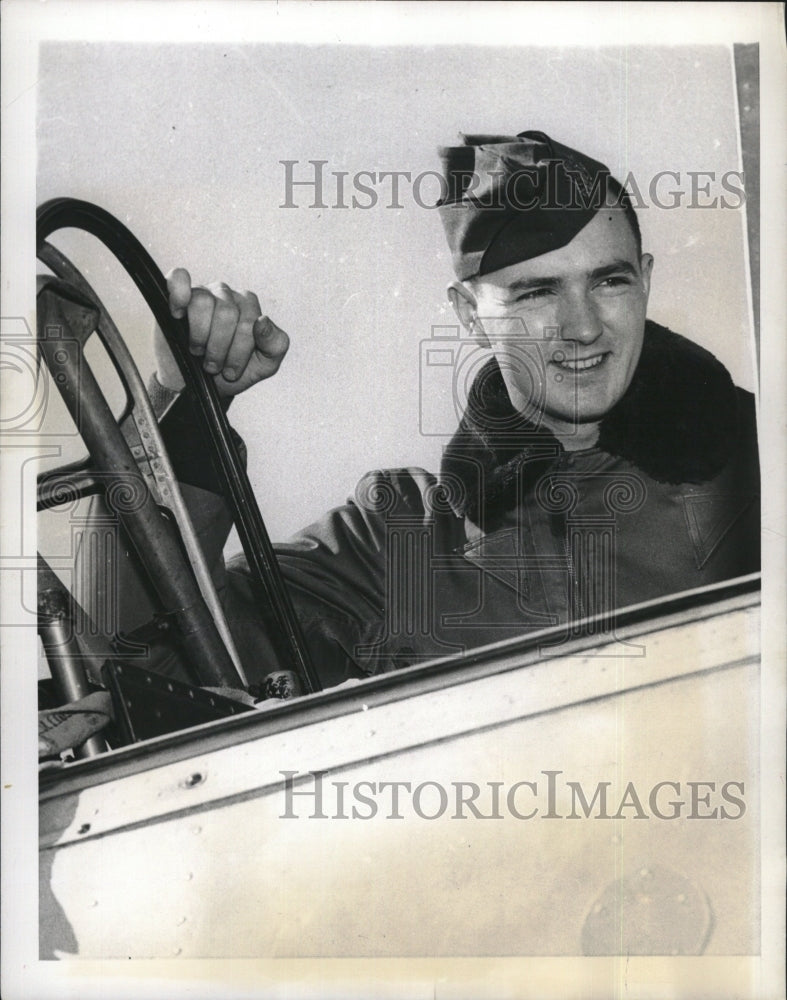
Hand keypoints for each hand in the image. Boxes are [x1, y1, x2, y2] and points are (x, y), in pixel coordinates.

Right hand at [154, 268, 289, 396]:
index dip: (239, 351)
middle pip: (226, 313)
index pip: (249, 321)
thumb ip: (275, 344)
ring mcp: (202, 292)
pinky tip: (178, 314)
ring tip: (198, 351)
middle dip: (219, 348)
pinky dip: (179, 293)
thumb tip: (263, 320)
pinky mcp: (177, 295)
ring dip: (199, 336)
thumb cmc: (231, 371)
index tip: (231, 371)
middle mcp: (227, 295)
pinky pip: (179, 278)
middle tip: (213, 366)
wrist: (198, 386)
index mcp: (249, 307)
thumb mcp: (264, 365)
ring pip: (202, 302)